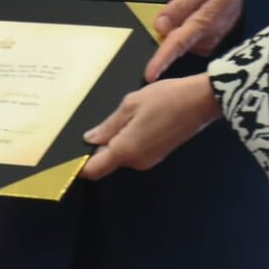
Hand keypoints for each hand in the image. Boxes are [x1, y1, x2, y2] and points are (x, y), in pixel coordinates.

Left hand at [80, 75, 221, 179]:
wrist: (201, 101)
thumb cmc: (167, 98)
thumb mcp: (132, 103)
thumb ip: (109, 124)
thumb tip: (91, 139)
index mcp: (126, 149)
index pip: (93, 169)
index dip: (78, 166)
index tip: (67, 158)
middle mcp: (137, 161)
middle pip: (107, 161)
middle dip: (98, 147)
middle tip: (96, 124)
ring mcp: (149, 159)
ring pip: (121, 155)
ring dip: (115, 140)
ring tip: (123, 114)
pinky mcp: (158, 153)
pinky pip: (134, 151)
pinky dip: (128, 139)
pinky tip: (136, 119)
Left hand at [144, 0, 241, 81]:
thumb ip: (181, 5)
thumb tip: (160, 26)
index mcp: (204, 23)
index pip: (178, 44)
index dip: (162, 60)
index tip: (150, 75)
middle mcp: (207, 39)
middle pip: (175, 43)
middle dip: (167, 32)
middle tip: (183, 2)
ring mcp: (209, 42)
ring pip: (180, 41)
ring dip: (177, 28)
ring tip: (192, 3)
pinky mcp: (209, 43)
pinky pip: (187, 39)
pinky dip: (183, 29)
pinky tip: (191, 14)